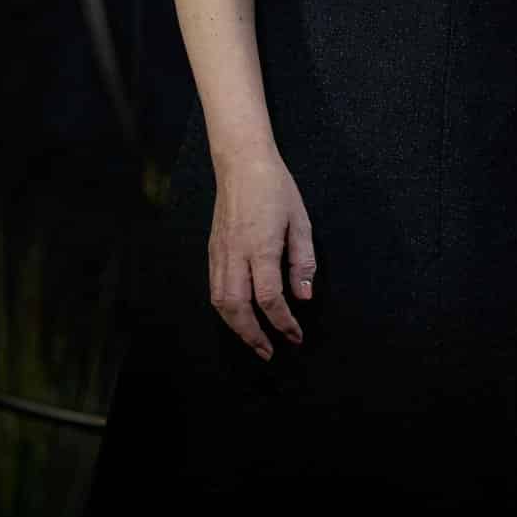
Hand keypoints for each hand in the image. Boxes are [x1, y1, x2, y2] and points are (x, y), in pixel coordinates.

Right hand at [208, 149, 317, 360]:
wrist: (242, 163)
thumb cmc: (276, 188)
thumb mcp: (300, 221)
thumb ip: (302, 261)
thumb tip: (304, 295)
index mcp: (261, 247)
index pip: (270, 298)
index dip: (283, 322)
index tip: (296, 335)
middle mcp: (235, 254)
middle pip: (238, 308)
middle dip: (254, 336)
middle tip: (270, 352)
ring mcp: (220, 253)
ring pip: (220, 302)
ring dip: (236, 327)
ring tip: (254, 342)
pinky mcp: (212, 250)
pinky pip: (214, 288)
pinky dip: (226, 310)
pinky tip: (239, 316)